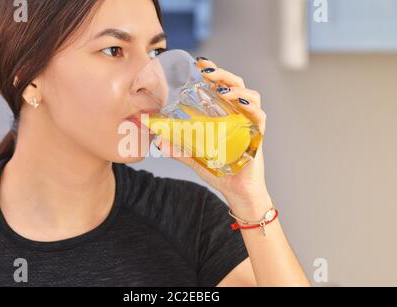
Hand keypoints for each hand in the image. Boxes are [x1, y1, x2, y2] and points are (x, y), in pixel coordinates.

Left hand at [154, 57, 270, 212]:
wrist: (237, 192)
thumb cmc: (220, 171)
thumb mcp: (195, 157)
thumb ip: (178, 147)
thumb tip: (157, 140)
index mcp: (225, 115)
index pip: (221, 87)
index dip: (213, 73)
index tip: (199, 64)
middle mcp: (239, 115)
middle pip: (235, 85)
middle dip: (221, 74)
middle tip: (206, 71)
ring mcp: (250, 123)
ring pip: (250, 95)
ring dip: (235, 87)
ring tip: (220, 87)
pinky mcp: (258, 135)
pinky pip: (259, 115)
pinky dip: (250, 106)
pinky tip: (238, 102)